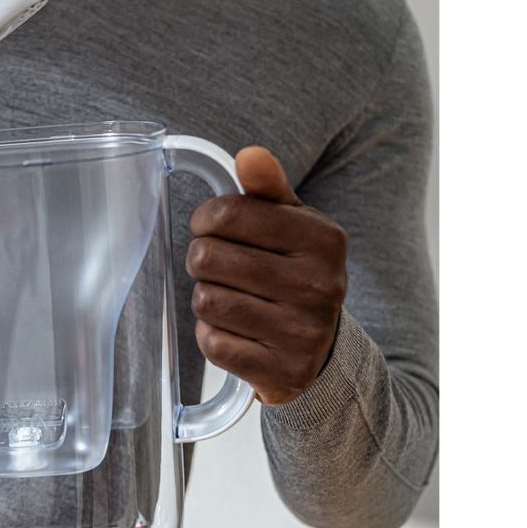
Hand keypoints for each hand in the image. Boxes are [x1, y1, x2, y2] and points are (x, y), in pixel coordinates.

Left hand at [186, 146, 347, 404]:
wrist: (322, 351)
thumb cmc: (294, 274)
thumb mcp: (292, 225)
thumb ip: (268, 188)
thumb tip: (250, 155)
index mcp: (324, 239)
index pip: (228, 213)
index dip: (205, 219)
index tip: (209, 228)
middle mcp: (320, 285)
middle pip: (208, 257)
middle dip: (201, 260)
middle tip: (217, 267)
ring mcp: (304, 333)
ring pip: (206, 301)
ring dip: (206, 299)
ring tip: (229, 299)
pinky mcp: (283, 372)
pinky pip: (213, 344)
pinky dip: (212, 337)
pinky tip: (236, 331)